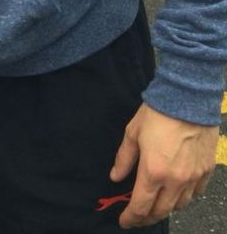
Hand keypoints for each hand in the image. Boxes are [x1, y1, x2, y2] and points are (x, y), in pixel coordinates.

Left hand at [110, 103, 217, 227]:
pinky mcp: (206, 170)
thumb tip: (115, 177)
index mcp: (153, 172)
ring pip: (179, 205)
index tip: (124, 221)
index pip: (140, 205)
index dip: (131, 217)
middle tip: (138, 218)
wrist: (187, 99)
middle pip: (161, 211)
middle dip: (147, 218)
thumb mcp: (132, 133)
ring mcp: (193, 177)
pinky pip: (195, 193)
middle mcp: (175, 180)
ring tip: (156, 206)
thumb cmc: (157, 113)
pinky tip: (177, 194)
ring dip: (165, 209)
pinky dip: (184, 198)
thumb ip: (124, 158)